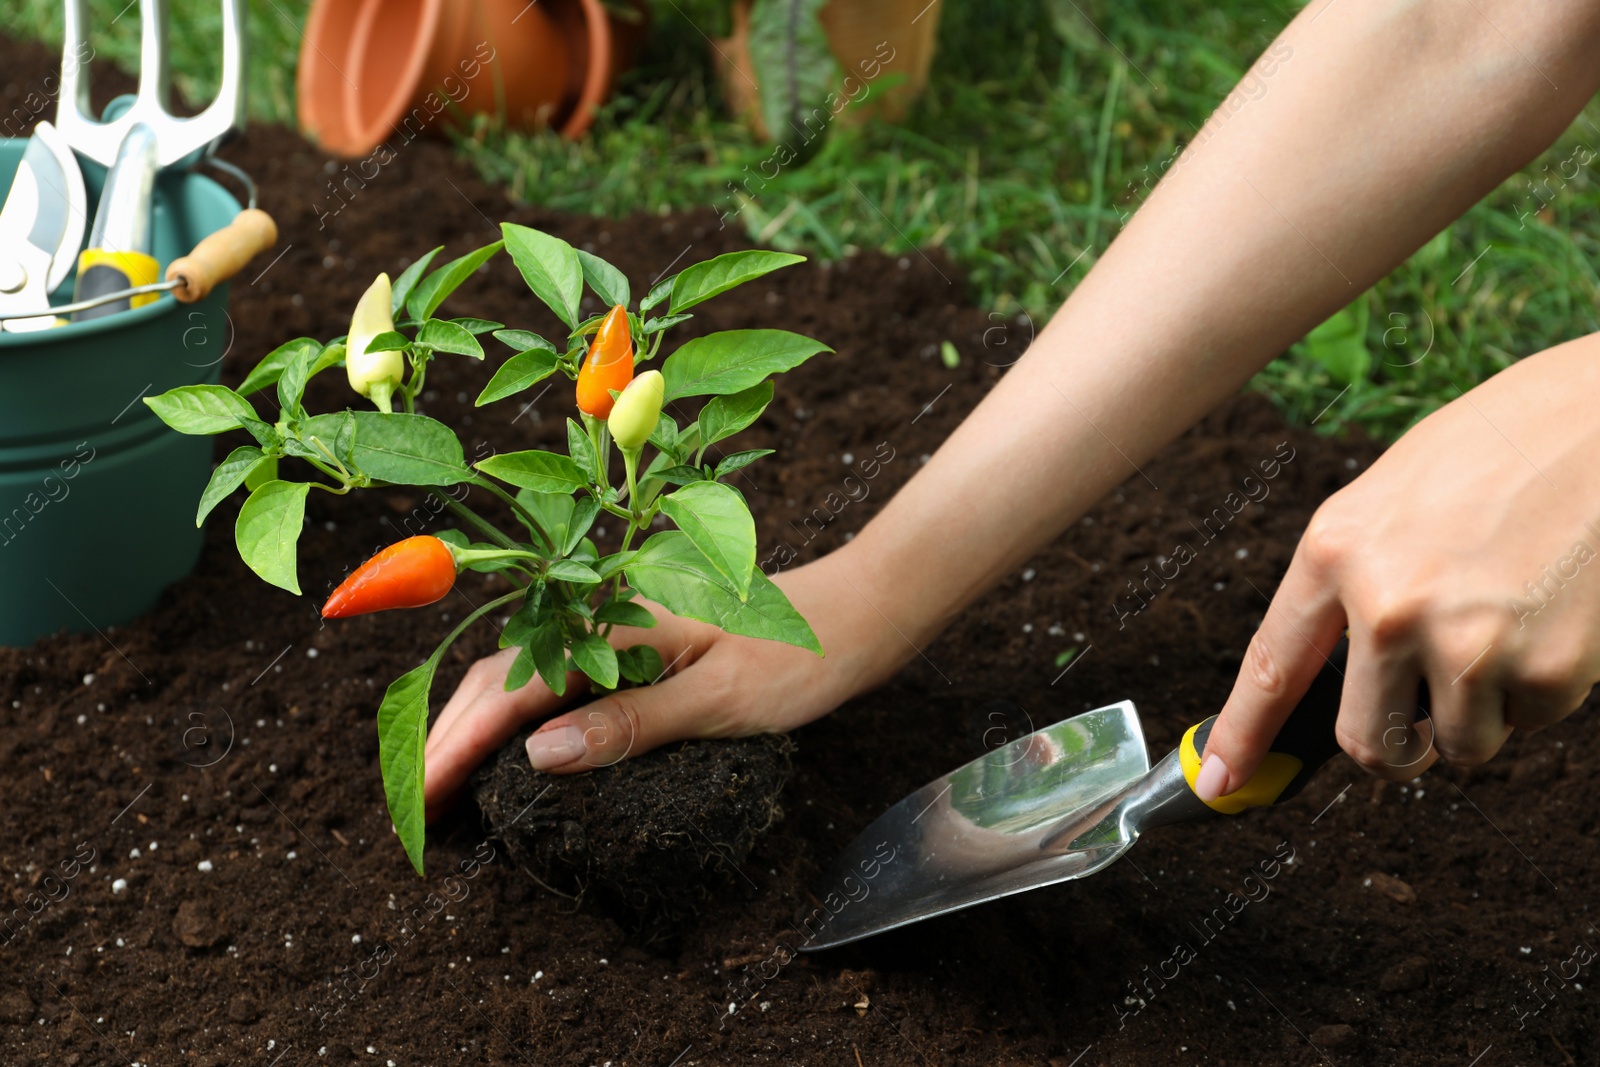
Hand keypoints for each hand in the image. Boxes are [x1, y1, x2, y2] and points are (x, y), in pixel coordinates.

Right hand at [422, 546, 906, 818]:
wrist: (854, 616)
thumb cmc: (799, 655)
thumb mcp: (721, 700)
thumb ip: (632, 724)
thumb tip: (537, 757)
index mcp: (615, 619)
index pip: (515, 687)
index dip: (460, 743)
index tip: (421, 797)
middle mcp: (602, 615)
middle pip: (500, 675)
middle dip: (447, 735)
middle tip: (412, 805)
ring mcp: (614, 628)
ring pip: (522, 675)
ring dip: (474, 726)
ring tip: (439, 783)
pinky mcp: (631, 645)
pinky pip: (556, 678)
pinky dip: (517, 717)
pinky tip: (508, 751)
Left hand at [1196, 335, 1599, 800]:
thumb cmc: (1495, 450)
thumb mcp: (1387, 501)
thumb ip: (1346, 583)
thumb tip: (1322, 674)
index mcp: (1335, 552)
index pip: (1272, 668)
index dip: (1243, 738)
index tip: (1219, 785)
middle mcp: (1388, 605)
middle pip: (1364, 741)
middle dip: (1394, 747)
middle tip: (1420, 719)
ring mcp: (1467, 642)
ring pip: (1456, 745)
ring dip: (1476, 712)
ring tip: (1501, 627)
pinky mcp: (1545, 668)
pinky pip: (1528, 723)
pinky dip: (1538, 690)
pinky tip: (1548, 617)